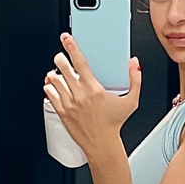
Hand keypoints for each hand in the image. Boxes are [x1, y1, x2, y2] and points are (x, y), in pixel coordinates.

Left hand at [43, 34, 141, 157]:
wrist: (102, 144)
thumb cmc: (114, 124)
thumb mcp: (130, 102)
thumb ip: (135, 80)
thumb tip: (134, 64)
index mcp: (94, 89)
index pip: (80, 62)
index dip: (71, 47)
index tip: (66, 39)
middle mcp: (79, 94)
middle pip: (62, 67)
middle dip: (59, 59)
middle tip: (61, 57)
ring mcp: (69, 103)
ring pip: (54, 79)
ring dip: (54, 73)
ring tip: (58, 73)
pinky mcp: (62, 112)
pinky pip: (49, 94)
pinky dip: (49, 87)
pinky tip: (53, 86)